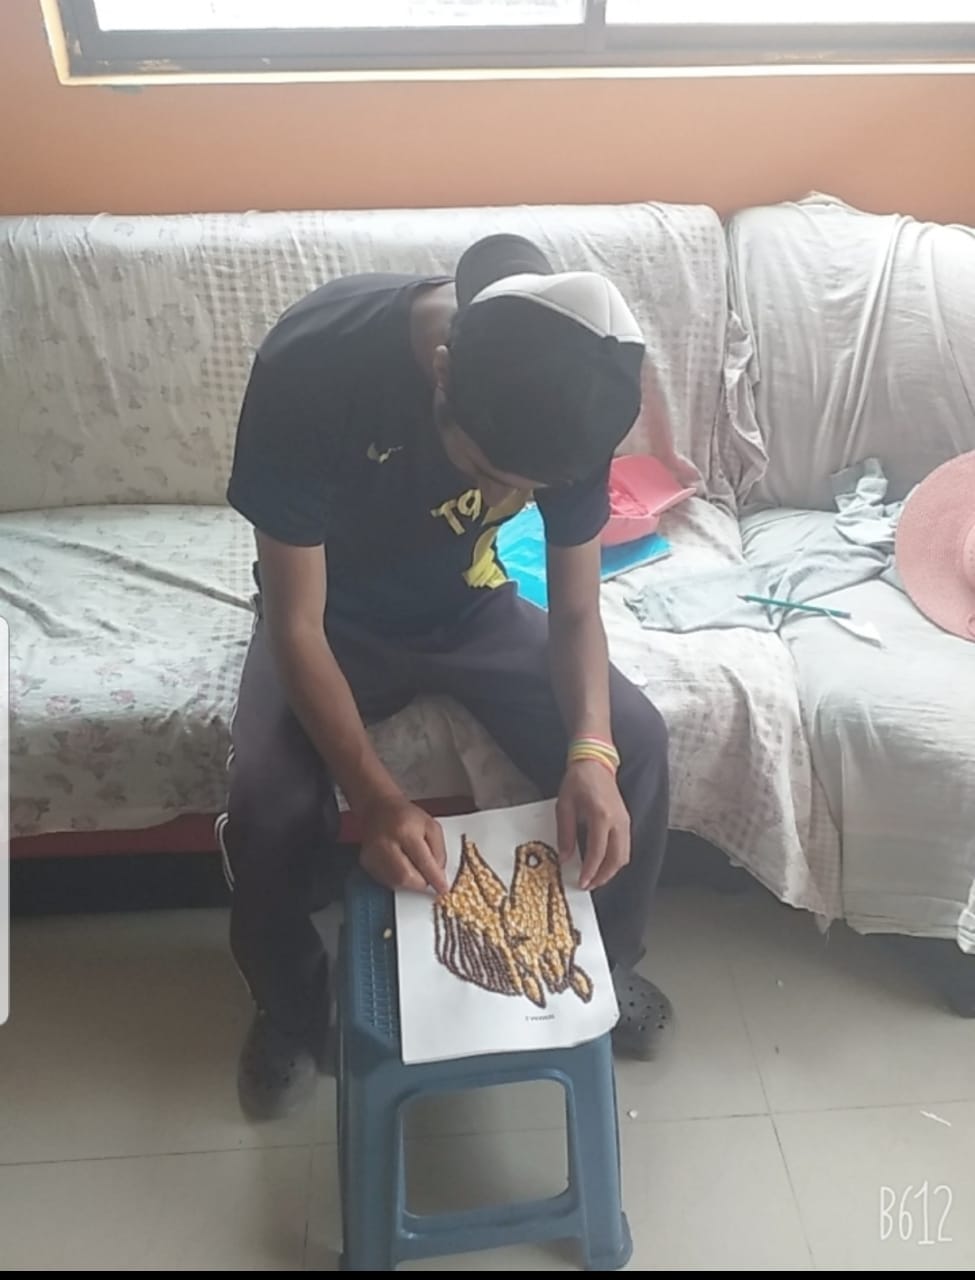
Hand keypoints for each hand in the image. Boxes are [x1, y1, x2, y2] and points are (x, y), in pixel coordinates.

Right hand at [359, 794, 447, 894]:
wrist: (379, 809)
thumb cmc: (406, 816)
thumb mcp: (431, 826)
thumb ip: (439, 850)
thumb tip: (439, 874)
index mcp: (404, 831)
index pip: (422, 861)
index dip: (434, 878)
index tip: (443, 888)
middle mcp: (385, 843)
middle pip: (406, 877)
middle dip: (421, 882)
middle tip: (429, 877)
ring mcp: (373, 854)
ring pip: (396, 882)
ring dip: (410, 882)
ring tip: (415, 866)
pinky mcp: (366, 863)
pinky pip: (386, 881)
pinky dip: (398, 879)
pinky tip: (402, 866)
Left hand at [556, 760, 630, 891]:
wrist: (595, 762)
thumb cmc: (578, 780)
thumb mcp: (564, 806)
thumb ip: (565, 834)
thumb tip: (565, 859)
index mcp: (601, 816)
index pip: (598, 852)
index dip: (590, 871)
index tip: (581, 882)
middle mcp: (617, 821)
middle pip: (616, 859)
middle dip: (603, 876)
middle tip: (589, 885)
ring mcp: (625, 821)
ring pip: (624, 855)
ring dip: (611, 870)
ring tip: (595, 877)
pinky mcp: (626, 821)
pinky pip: (625, 847)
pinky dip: (615, 859)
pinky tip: (602, 863)